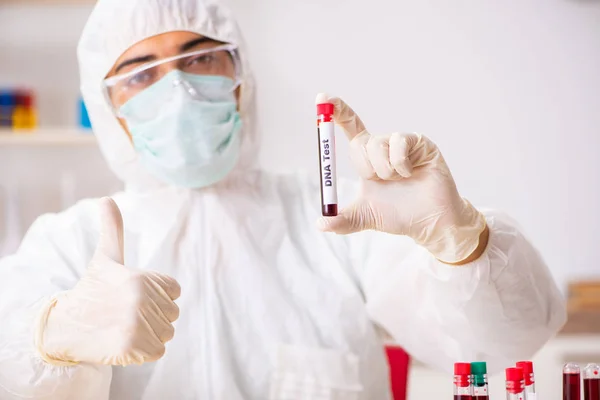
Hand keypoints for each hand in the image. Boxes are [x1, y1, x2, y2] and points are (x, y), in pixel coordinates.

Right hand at [35, 197, 180, 365]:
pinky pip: (157, 351)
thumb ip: (113, 230)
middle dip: (154, 316)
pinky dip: (144, 351)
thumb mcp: (104, 258)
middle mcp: (141, 300)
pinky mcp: (131, 347)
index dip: (158, 296)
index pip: (175, 291)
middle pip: (172, 314)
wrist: (65, 325)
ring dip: (149, 334)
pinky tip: (124, 342)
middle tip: (126, 313)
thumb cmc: (91, 289)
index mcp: (141, 278)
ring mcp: (136, 324)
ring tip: (124, 327)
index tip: (134, 296)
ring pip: (166, 333)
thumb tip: (106, 199)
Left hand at [316, 94, 486, 263]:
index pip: (351, 129)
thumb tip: (320, 224)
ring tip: (399, 180)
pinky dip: (399, 164)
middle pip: (359, 142)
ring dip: (383, 169)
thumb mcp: (364, 218)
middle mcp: (384, 146)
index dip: (338, 112)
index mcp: (368, 158)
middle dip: (365, 167)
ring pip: (377, 144)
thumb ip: (342, 221)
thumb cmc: (399, 216)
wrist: (429, 223)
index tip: (324, 98)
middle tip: (379, 180)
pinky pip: (398, 144)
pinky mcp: (420, 143)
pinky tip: (411, 174)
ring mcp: (402, 143)